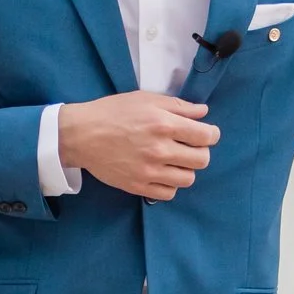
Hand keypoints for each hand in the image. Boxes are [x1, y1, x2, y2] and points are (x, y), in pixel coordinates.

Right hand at [55, 92, 219, 199]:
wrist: (81, 135)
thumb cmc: (112, 112)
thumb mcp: (146, 99)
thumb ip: (178, 106)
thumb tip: (203, 113)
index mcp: (164, 124)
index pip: (206, 136)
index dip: (211, 134)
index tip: (206, 134)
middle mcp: (160, 149)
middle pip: (202, 159)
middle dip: (200, 151)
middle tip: (189, 146)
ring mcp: (149, 171)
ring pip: (188, 179)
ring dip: (186, 169)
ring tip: (175, 161)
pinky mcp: (138, 186)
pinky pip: (168, 193)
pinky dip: (170, 185)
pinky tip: (162, 173)